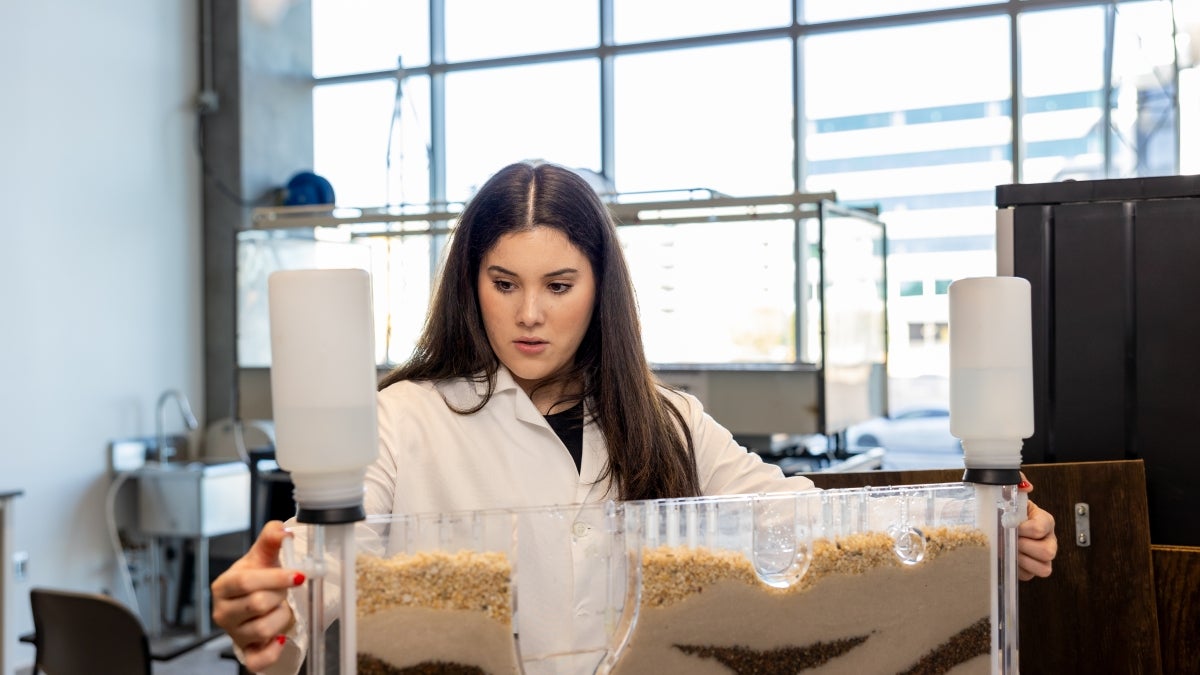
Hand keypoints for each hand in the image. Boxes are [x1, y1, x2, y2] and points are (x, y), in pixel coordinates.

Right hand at [211, 521, 304, 671]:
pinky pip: (257, 660)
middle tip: (286, 591)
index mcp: (224, 586)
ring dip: (282, 617)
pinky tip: (281, 637)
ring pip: (262, 629)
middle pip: (256, 604)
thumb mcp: (263, 555)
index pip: (246, 582)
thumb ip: (271, 537)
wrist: (256, 600)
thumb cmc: (257, 577)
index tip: (297, 575)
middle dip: (280, 596)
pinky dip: (273, 650)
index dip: (274, 578)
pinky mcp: (245, 652)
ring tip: (282, 608)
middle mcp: (223, 612)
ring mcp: (233, 634)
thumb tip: (283, 529)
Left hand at [1016, 475, 1057, 580]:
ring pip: (1044, 568)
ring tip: (1009, 551)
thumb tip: (1025, 485)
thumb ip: (1017, 483)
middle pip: (1047, 551)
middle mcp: (1049, 540)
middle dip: (1024, 547)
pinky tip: (1009, 559)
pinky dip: (1017, 570)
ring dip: (1023, 561)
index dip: (1024, 529)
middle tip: (1009, 541)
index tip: (1009, 525)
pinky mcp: (1033, 569)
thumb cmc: (1008, 511)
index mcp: (1045, 520)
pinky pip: (1029, 576)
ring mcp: (1043, 557)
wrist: (999, 525)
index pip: (1041, 528)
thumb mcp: (1012, 496)